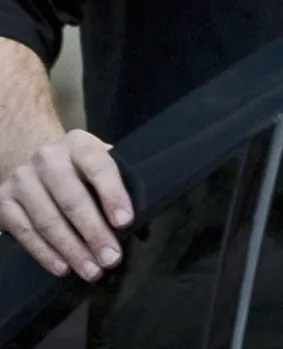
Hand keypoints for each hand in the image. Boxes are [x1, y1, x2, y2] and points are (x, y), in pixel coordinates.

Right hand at [0, 130, 132, 280]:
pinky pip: (25, 233)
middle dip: (94, 233)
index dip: (113, 195)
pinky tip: (63, 268)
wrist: (31, 161)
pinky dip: (45, 254)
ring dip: (72, 250)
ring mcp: (21, 180)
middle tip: (111, 259)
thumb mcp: (97, 163)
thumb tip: (137, 227)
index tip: (125, 223)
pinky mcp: (2, 203)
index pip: (99, 167)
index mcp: (78, 144)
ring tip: (92, 270)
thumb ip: (116, 184)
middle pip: (72, 200)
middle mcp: (47, 158)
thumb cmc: (78, 169)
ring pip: (48, 220)